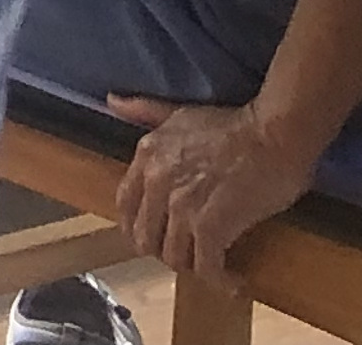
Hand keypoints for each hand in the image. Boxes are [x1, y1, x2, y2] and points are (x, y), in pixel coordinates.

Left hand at [112, 94, 319, 279]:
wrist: (272, 134)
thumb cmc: (233, 125)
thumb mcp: (179, 113)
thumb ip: (144, 112)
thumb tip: (112, 101)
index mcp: (146, 157)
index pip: (125, 206)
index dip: (140, 227)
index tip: (159, 236)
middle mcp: (156, 183)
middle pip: (146, 238)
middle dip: (166, 251)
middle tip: (191, 255)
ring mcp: (181, 206)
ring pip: (173, 257)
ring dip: (193, 267)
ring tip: (213, 267)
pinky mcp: (210, 226)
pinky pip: (206, 267)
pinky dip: (219, 280)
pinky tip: (234, 283)